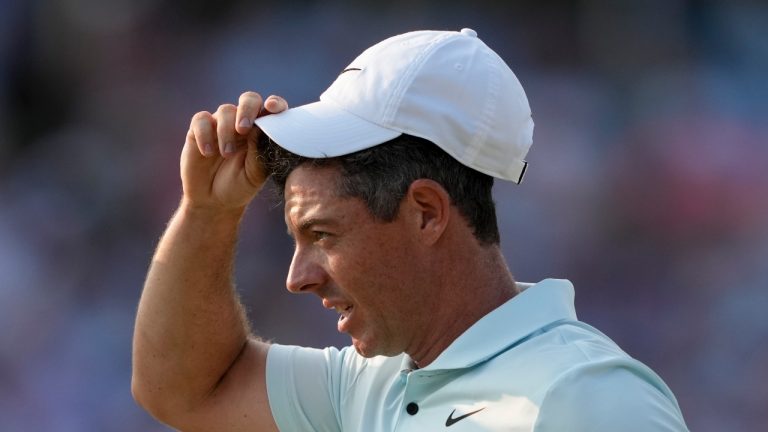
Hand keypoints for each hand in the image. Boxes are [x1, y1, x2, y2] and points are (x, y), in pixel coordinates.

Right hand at [181, 92, 288, 211]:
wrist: (214, 202)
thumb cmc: (240, 186)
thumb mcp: (255, 173)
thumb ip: (259, 151)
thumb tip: (260, 128)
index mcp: (262, 131)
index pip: (272, 110)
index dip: (275, 104)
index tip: (272, 108)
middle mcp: (243, 124)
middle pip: (249, 99)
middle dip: (247, 109)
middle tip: (243, 129)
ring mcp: (221, 125)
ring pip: (225, 110)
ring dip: (226, 131)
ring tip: (227, 154)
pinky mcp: (199, 131)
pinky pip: (201, 120)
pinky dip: (204, 134)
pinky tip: (207, 153)